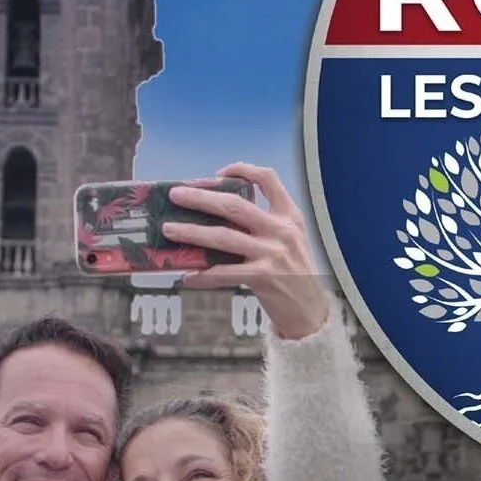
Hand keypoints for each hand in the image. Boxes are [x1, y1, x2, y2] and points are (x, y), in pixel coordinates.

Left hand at [162, 162, 329, 339]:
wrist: (310, 310)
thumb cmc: (294, 274)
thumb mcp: (289, 241)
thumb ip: (264, 225)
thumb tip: (218, 216)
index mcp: (289, 216)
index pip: (268, 179)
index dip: (242, 170)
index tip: (218, 174)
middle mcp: (282, 231)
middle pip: (235, 205)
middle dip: (201, 198)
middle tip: (177, 195)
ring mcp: (273, 254)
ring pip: (223, 236)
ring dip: (192, 232)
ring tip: (170, 230)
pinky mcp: (263, 277)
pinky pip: (224, 273)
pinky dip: (203, 275)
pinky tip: (187, 276)